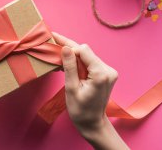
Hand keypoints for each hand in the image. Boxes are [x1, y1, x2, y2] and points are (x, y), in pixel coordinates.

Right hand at [53, 32, 128, 149]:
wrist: (92, 123)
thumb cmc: (80, 110)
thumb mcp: (71, 88)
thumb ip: (69, 67)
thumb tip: (66, 48)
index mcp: (101, 74)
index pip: (83, 50)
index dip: (68, 45)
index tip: (53, 39)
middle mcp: (108, 70)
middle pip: (85, 51)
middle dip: (69, 49)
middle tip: (52, 42)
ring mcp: (109, 71)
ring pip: (87, 55)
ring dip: (73, 56)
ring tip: (58, 58)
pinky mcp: (106, 73)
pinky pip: (90, 62)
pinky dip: (79, 62)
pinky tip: (68, 64)